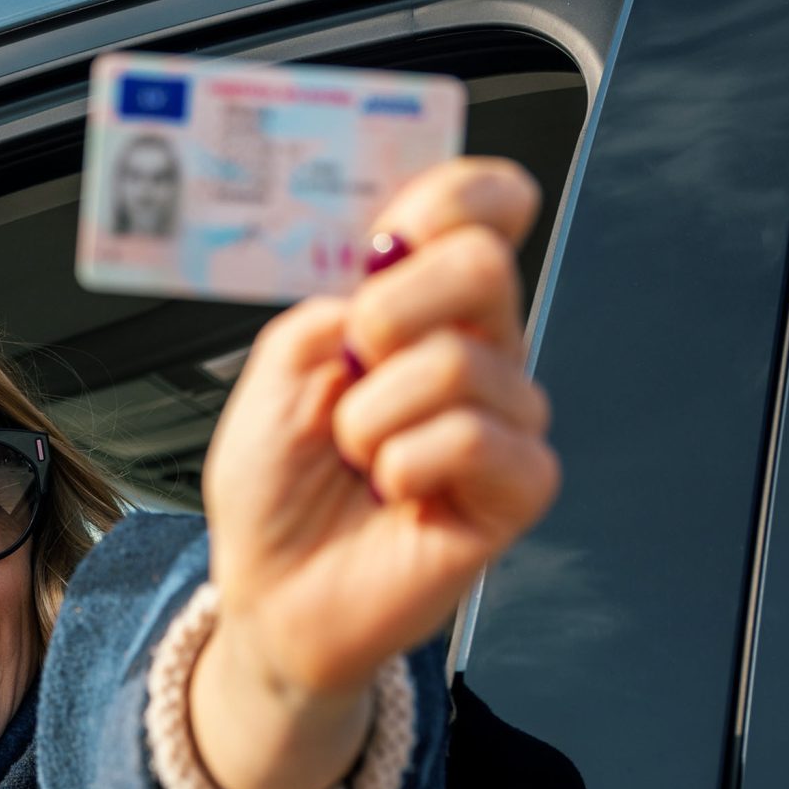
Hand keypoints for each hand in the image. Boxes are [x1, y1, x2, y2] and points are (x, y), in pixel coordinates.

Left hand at [192, 157, 558, 788]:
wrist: (273, 594)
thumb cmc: (275, 491)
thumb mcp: (270, 377)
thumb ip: (322, 309)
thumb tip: (379, 273)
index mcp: (419, 307)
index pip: (479, 210)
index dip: (454, 194)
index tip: (395, 229)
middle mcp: (474, 348)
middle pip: (483, 264)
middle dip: (388, 311)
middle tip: (349, 370)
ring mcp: (503, 416)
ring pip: (460, 362)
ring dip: (373, 417)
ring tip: (355, 458)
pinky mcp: (519, 486)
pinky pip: (478, 439)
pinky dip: (407, 464)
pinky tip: (393, 491)